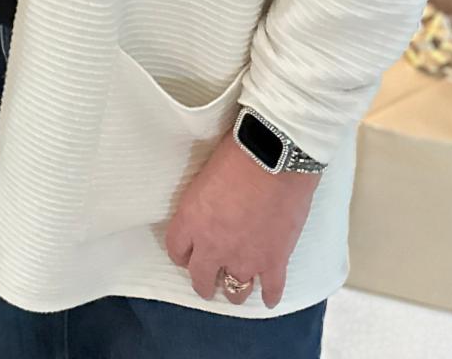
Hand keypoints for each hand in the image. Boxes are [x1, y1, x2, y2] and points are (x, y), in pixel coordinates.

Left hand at [164, 130, 319, 307]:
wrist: (276, 157)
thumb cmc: (238, 154)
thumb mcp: (205, 175)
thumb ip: (202, 203)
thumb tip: (209, 208)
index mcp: (191, 220)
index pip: (175, 249)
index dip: (181, 254)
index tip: (186, 254)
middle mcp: (213, 246)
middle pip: (201, 277)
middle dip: (203, 282)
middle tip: (207, 283)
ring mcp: (245, 258)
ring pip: (235, 291)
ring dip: (235, 290)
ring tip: (236, 287)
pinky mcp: (274, 261)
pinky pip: (271, 290)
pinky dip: (270, 295)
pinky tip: (268, 298)